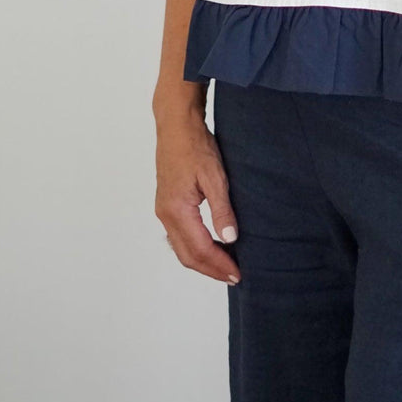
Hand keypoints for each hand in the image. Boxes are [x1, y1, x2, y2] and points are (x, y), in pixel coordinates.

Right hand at [155, 112, 241, 284]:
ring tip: (225, 264)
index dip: (219, 264)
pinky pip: (179, 235)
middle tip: (234, 276)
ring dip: (203, 260)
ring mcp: (164, 209)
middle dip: (211, 269)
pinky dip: (195, 246)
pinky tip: (211, 243)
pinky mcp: (167, 203)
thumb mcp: (214, 177)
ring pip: (181, 248)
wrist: (176, 125)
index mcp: (177, 210)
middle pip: (187, 256)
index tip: (238, 273)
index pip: (199, 249)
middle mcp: (166, 214)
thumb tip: (230, 239)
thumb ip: (222, 210)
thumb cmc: (195, 146)